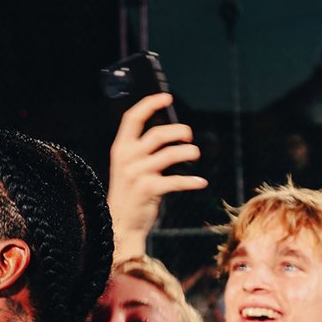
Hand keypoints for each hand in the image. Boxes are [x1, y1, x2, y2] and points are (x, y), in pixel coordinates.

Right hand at [107, 93, 206, 258]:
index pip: (132, 118)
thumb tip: (172, 133)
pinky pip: (175, 181)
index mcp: (120, 148)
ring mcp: (136, 174)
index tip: (167, 97)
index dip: (150, 104)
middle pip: (156, 134)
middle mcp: (126, 158)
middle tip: (188, 135)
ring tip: (196, 154)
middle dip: (177, 131)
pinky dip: (191, 181)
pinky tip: (201, 182)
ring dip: (187, 153)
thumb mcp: (129, 167)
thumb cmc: (130, 193)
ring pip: (169, 155)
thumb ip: (142, 151)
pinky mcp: (147, 190)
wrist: (121, 224)